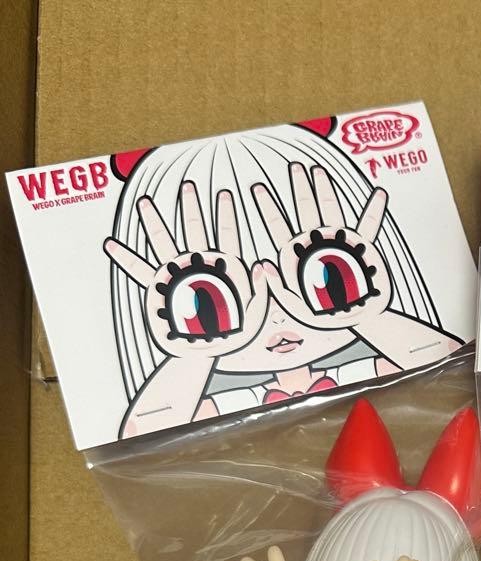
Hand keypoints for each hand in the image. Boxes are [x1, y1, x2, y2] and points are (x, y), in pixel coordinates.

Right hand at [104, 181, 268, 360]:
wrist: (207, 349)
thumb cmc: (233, 333)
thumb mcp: (255, 314)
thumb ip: (261, 290)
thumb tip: (263, 266)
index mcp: (223, 269)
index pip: (227, 235)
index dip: (227, 215)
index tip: (225, 195)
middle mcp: (198, 265)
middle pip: (194, 229)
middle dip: (191, 207)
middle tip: (188, 186)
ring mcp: (177, 273)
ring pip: (164, 241)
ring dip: (153, 222)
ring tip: (145, 202)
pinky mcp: (160, 286)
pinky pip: (138, 270)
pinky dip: (124, 258)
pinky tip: (111, 244)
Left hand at [251, 163, 391, 331]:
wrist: (355, 319)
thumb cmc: (326, 313)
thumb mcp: (294, 306)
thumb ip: (277, 289)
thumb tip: (263, 266)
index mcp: (298, 254)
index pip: (278, 225)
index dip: (268, 206)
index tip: (258, 188)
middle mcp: (317, 242)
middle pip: (305, 208)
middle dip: (299, 187)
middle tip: (294, 166)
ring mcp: (339, 241)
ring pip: (331, 209)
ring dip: (325, 189)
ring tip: (319, 170)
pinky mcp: (361, 247)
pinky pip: (370, 225)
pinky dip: (375, 210)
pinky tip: (379, 193)